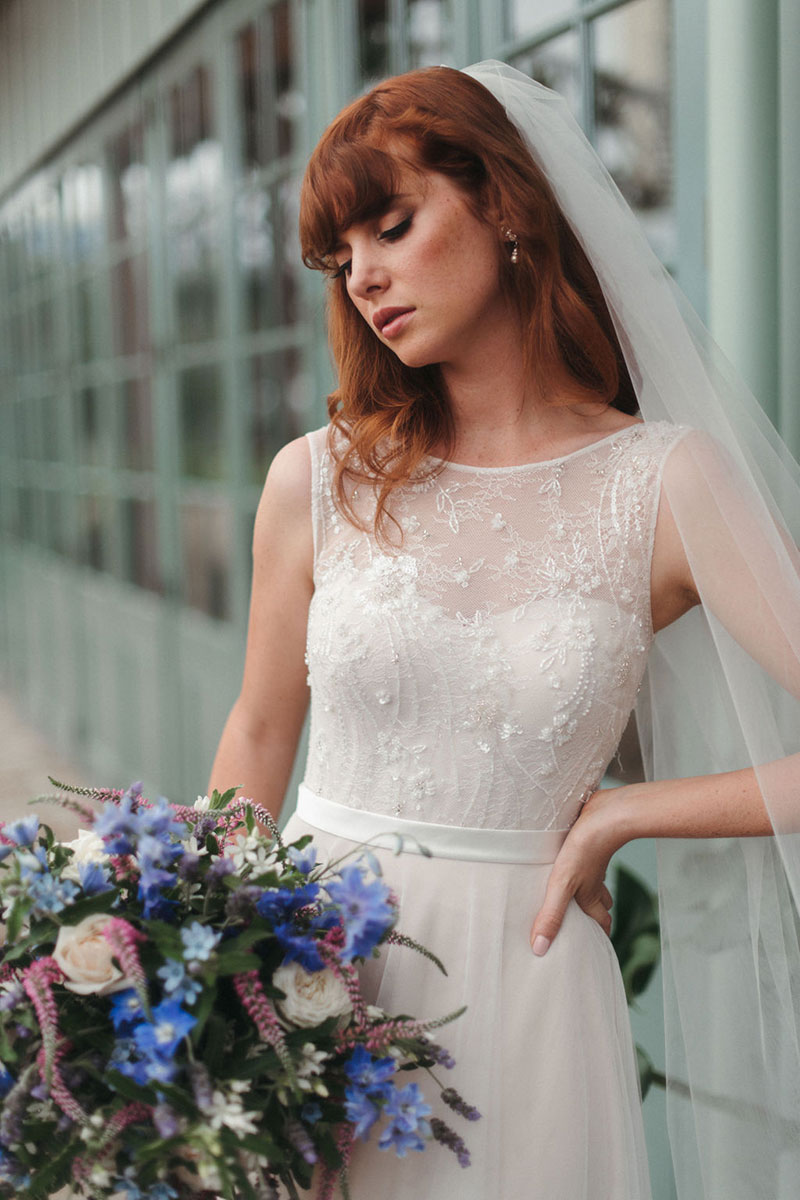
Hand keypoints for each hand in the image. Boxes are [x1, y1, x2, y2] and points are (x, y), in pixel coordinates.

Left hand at [529, 789, 620, 956]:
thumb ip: (552, 915)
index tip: (592, 949)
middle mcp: (593, 881)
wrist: (606, 813)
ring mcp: (592, 862)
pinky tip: (565, 860)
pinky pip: (586, 860)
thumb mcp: (563, 885)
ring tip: (571, 898)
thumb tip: (540, 949)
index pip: (601, 923)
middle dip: (593, 916)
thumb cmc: (585, 849)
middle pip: (599, 905)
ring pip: (594, 882)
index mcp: (589, 895)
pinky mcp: (586, 843)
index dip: (599, 937)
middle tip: (579, 926)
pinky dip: (580, 866)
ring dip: (587, 891)